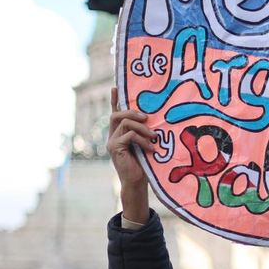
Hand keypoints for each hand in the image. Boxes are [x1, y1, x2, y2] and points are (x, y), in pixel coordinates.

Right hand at [107, 87, 152, 223]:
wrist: (138, 182)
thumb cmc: (146, 164)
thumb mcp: (147, 144)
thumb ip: (146, 132)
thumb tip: (156, 118)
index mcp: (120, 133)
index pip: (115, 113)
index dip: (114, 100)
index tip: (115, 86)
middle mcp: (113, 135)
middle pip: (117, 114)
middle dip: (132, 112)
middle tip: (148, 117)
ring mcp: (112, 142)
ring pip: (125, 123)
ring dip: (142, 128)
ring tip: (154, 137)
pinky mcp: (115, 148)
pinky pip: (129, 135)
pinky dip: (142, 140)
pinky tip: (151, 149)